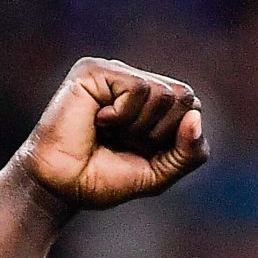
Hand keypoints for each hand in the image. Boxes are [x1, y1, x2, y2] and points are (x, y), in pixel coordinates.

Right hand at [15, 58, 208, 211]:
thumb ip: (188, 153)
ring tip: (109, 131)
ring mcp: (115, 73)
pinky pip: (138, 88)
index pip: (192, 107)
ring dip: (139, 126)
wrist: (61, 187)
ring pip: (163, 93)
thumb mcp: (159, 173)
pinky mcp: (95, 70)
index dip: (175, 138)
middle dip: (160, 132)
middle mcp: (134, 83)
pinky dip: (123, 115)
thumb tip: (196, 116)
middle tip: (125, 141)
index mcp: (152, 104)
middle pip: (184, 96)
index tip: (142, 152)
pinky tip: (98, 120)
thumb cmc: (102, 179)